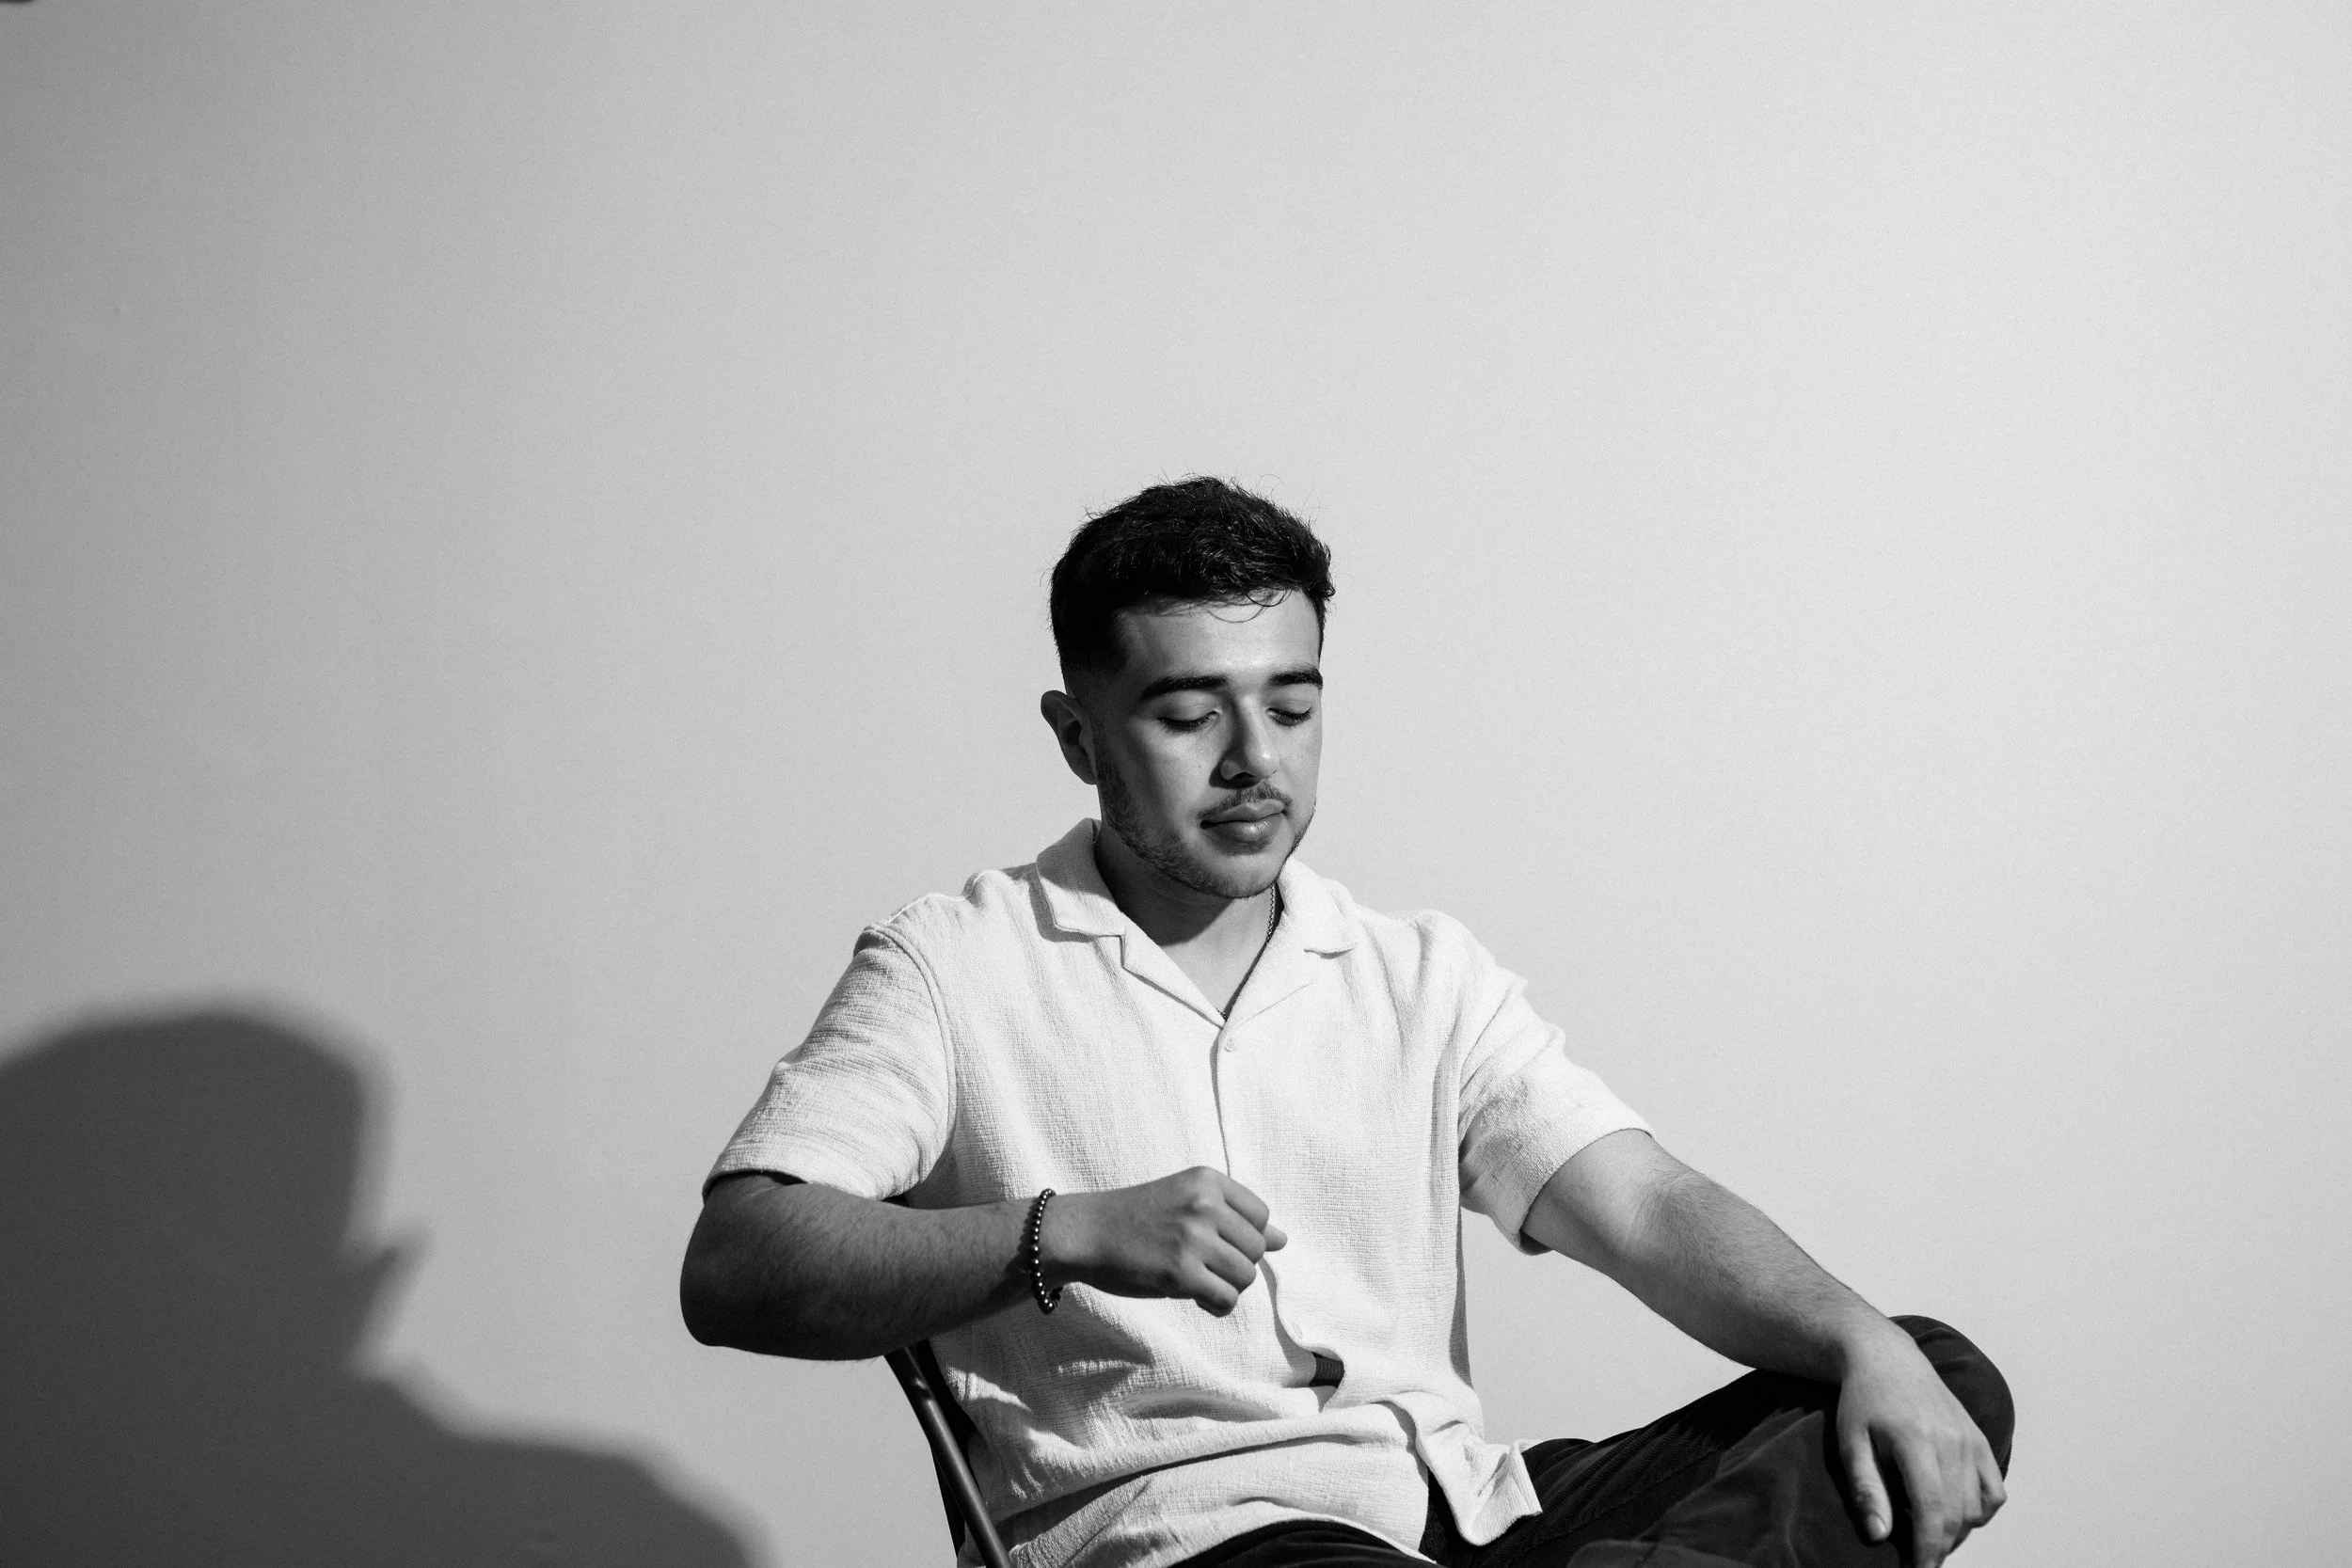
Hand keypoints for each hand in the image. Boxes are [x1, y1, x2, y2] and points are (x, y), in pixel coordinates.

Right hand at [1043, 1167, 1287, 1315]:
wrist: (1086, 1232)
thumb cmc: (1137, 1218)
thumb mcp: (1186, 1202)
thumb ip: (1234, 1218)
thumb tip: (1282, 1240)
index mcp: (1207, 1181)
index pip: (1260, 1216)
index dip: (1244, 1237)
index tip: (1217, 1244)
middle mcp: (1204, 1204)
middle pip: (1256, 1248)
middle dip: (1237, 1264)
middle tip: (1206, 1267)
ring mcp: (1193, 1239)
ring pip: (1244, 1276)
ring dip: (1227, 1286)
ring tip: (1201, 1283)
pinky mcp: (1181, 1273)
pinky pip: (1226, 1299)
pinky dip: (1217, 1306)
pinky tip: (1198, 1300)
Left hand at [1835, 1327, 2005, 1567]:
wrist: (1887, 1359)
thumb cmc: (1863, 1401)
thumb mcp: (1850, 1442)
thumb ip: (1866, 1489)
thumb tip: (1879, 1535)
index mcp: (1916, 1440)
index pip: (1931, 1509)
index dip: (1928, 1547)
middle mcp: (1952, 1440)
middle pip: (1957, 1513)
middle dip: (1940, 1545)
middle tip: (1918, 1558)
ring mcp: (1971, 1440)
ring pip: (1978, 1507)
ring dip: (1958, 1530)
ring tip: (1928, 1533)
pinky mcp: (1980, 1440)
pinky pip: (1994, 1491)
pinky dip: (1980, 1512)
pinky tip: (1955, 1515)